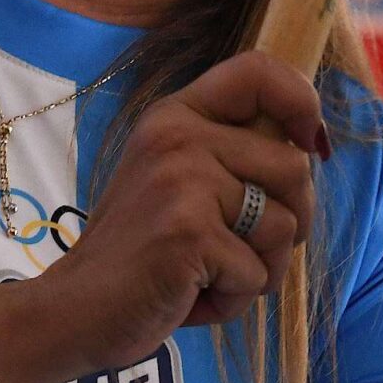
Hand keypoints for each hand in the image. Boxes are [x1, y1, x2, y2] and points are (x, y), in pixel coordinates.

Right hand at [20, 52, 326, 380]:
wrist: (71, 312)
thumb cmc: (139, 256)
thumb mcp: (176, 181)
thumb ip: (229, 156)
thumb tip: (311, 147)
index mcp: (175, 116)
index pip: (258, 70)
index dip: (301, 101)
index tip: (307, 143)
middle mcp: (178, 136)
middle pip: (295, 167)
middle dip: (289, 222)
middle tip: (236, 250)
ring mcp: (184, 181)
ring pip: (285, 225)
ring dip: (259, 269)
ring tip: (205, 274)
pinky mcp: (190, 233)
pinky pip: (258, 273)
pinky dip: (233, 299)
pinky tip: (189, 295)